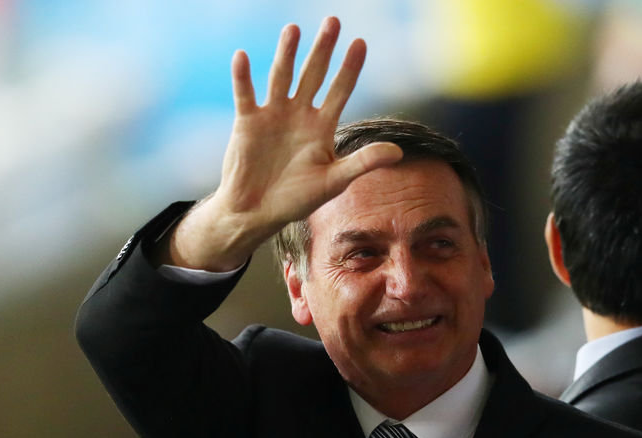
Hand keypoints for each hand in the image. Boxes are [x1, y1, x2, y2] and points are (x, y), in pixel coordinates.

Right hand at [161, 17, 402, 270]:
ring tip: (294, 29)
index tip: (361, 43)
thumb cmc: (297, 199)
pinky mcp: (247, 121)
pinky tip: (242, 56)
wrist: (257, 212)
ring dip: (287, 54)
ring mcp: (273, 115)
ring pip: (281, 77)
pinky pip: (245, 93)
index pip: (340, 90)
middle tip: (333, 21)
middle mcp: (299, 114)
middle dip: (323, 50)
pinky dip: (243, 76)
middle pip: (313, 75)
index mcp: (322, 127)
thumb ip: (363, 163)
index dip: (350, 68)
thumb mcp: (334, 181)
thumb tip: (399, 152)